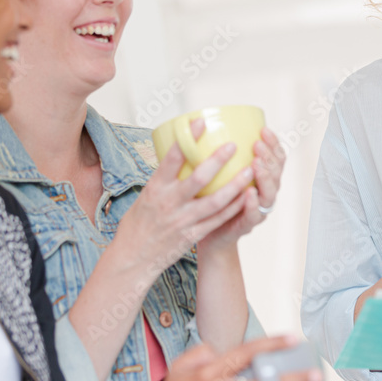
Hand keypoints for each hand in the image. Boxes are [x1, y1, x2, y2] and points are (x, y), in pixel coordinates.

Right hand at [117, 118, 258, 269]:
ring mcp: (182, 220)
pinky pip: (218, 219)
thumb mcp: (146, 197)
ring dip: (235, 185)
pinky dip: (233, 207)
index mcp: (155, 188)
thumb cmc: (138, 224)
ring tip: (250, 170)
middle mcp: (169, 203)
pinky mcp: (192, 235)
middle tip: (233, 145)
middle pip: (198, 178)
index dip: (188, 139)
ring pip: (215, 200)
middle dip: (218, 160)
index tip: (201, 122)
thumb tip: (181, 156)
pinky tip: (246, 196)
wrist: (131, 258)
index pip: (172, 158)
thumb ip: (165, 180)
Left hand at [198, 128, 285, 252]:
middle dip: (269, 157)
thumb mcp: (221, 175)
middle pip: (276, 173)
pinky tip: (249, 193)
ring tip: (256, 165)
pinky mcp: (247, 225)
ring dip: (264, 177)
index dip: (273, 144)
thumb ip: (222, 157)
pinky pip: (253, 216)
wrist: (211, 237)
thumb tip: (204, 125)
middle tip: (257, 144)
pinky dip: (252, 204)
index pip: (276, 157)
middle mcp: (264, 192)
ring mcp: (258, 209)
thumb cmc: (214, 201)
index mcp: (261, 178)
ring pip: (269, 193)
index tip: (264, 129)